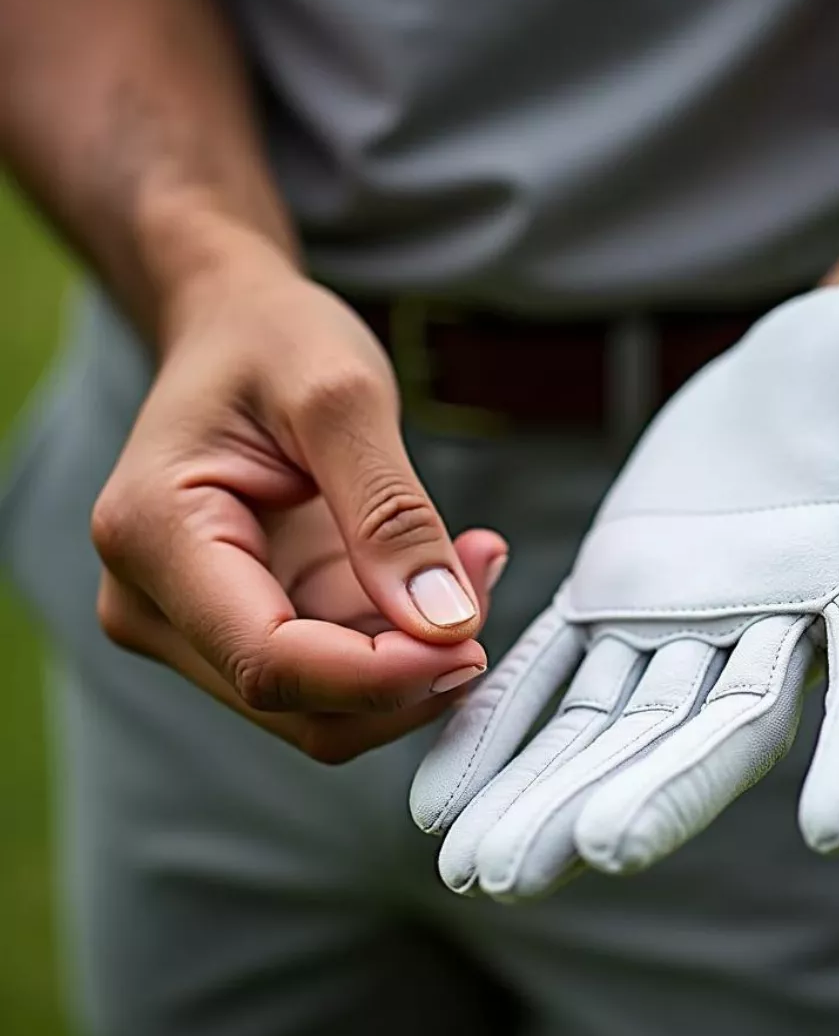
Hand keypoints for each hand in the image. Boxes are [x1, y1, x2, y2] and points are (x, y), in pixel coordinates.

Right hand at [91, 240, 507, 762]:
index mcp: (155, 534)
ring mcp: (199, 625)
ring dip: (418, 659)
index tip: (470, 641)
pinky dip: (407, 643)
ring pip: (330, 706)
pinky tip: (443, 574)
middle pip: (300, 704)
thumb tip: (445, 625)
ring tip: (474, 560)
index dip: (379, 676)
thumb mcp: (341, 393)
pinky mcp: (250, 627)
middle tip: (485, 579)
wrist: (233, 329)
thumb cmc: (270, 340)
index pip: (268, 662)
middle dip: (409, 670)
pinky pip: (342, 674)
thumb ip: (390, 513)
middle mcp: (155, 601)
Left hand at [410, 279, 838, 899]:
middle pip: (709, 729)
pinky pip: (546, 667)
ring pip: (612, 722)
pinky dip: (497, 726)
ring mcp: (684, 618)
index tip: (837, 828)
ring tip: (483, 873)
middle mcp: (767, 627)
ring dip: (550, 792)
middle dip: (647, 793)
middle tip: (572, 863)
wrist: (803, 361)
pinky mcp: (616, 589)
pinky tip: (441, 802)